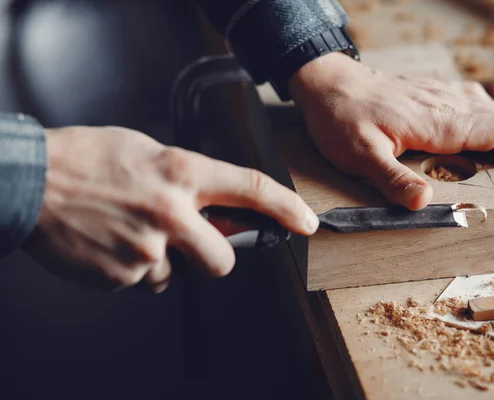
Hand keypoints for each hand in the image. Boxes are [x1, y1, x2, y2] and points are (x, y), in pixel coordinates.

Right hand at [24, 126, 318, 292]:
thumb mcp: (150, 153)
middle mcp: (172, 213)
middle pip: (225, 260)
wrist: (34, 180)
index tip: (306, 222)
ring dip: (164, 261)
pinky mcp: (124, 275)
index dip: (286, 208)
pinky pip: (145, 282)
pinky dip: (134, 268)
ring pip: (178, 274)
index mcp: (183, 174)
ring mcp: (148, 249)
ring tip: (132, 231)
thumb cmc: (90, 158)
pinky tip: (113, 242)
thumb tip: (217, 206)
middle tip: (194, 243)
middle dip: (215, 257)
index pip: (251, 189)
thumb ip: (189, 181)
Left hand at [289, 53, 493, 209]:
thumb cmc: (339, 117)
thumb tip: (424, 203)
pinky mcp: (431, 93)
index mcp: (438, 122)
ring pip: (493, 112)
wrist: (327, 82)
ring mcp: (441, 95)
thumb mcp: (359, 155)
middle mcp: (447, 104)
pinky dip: (481, 126)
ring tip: (483, 171)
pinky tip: (462, 144)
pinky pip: (472, 104)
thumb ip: (393, 180)